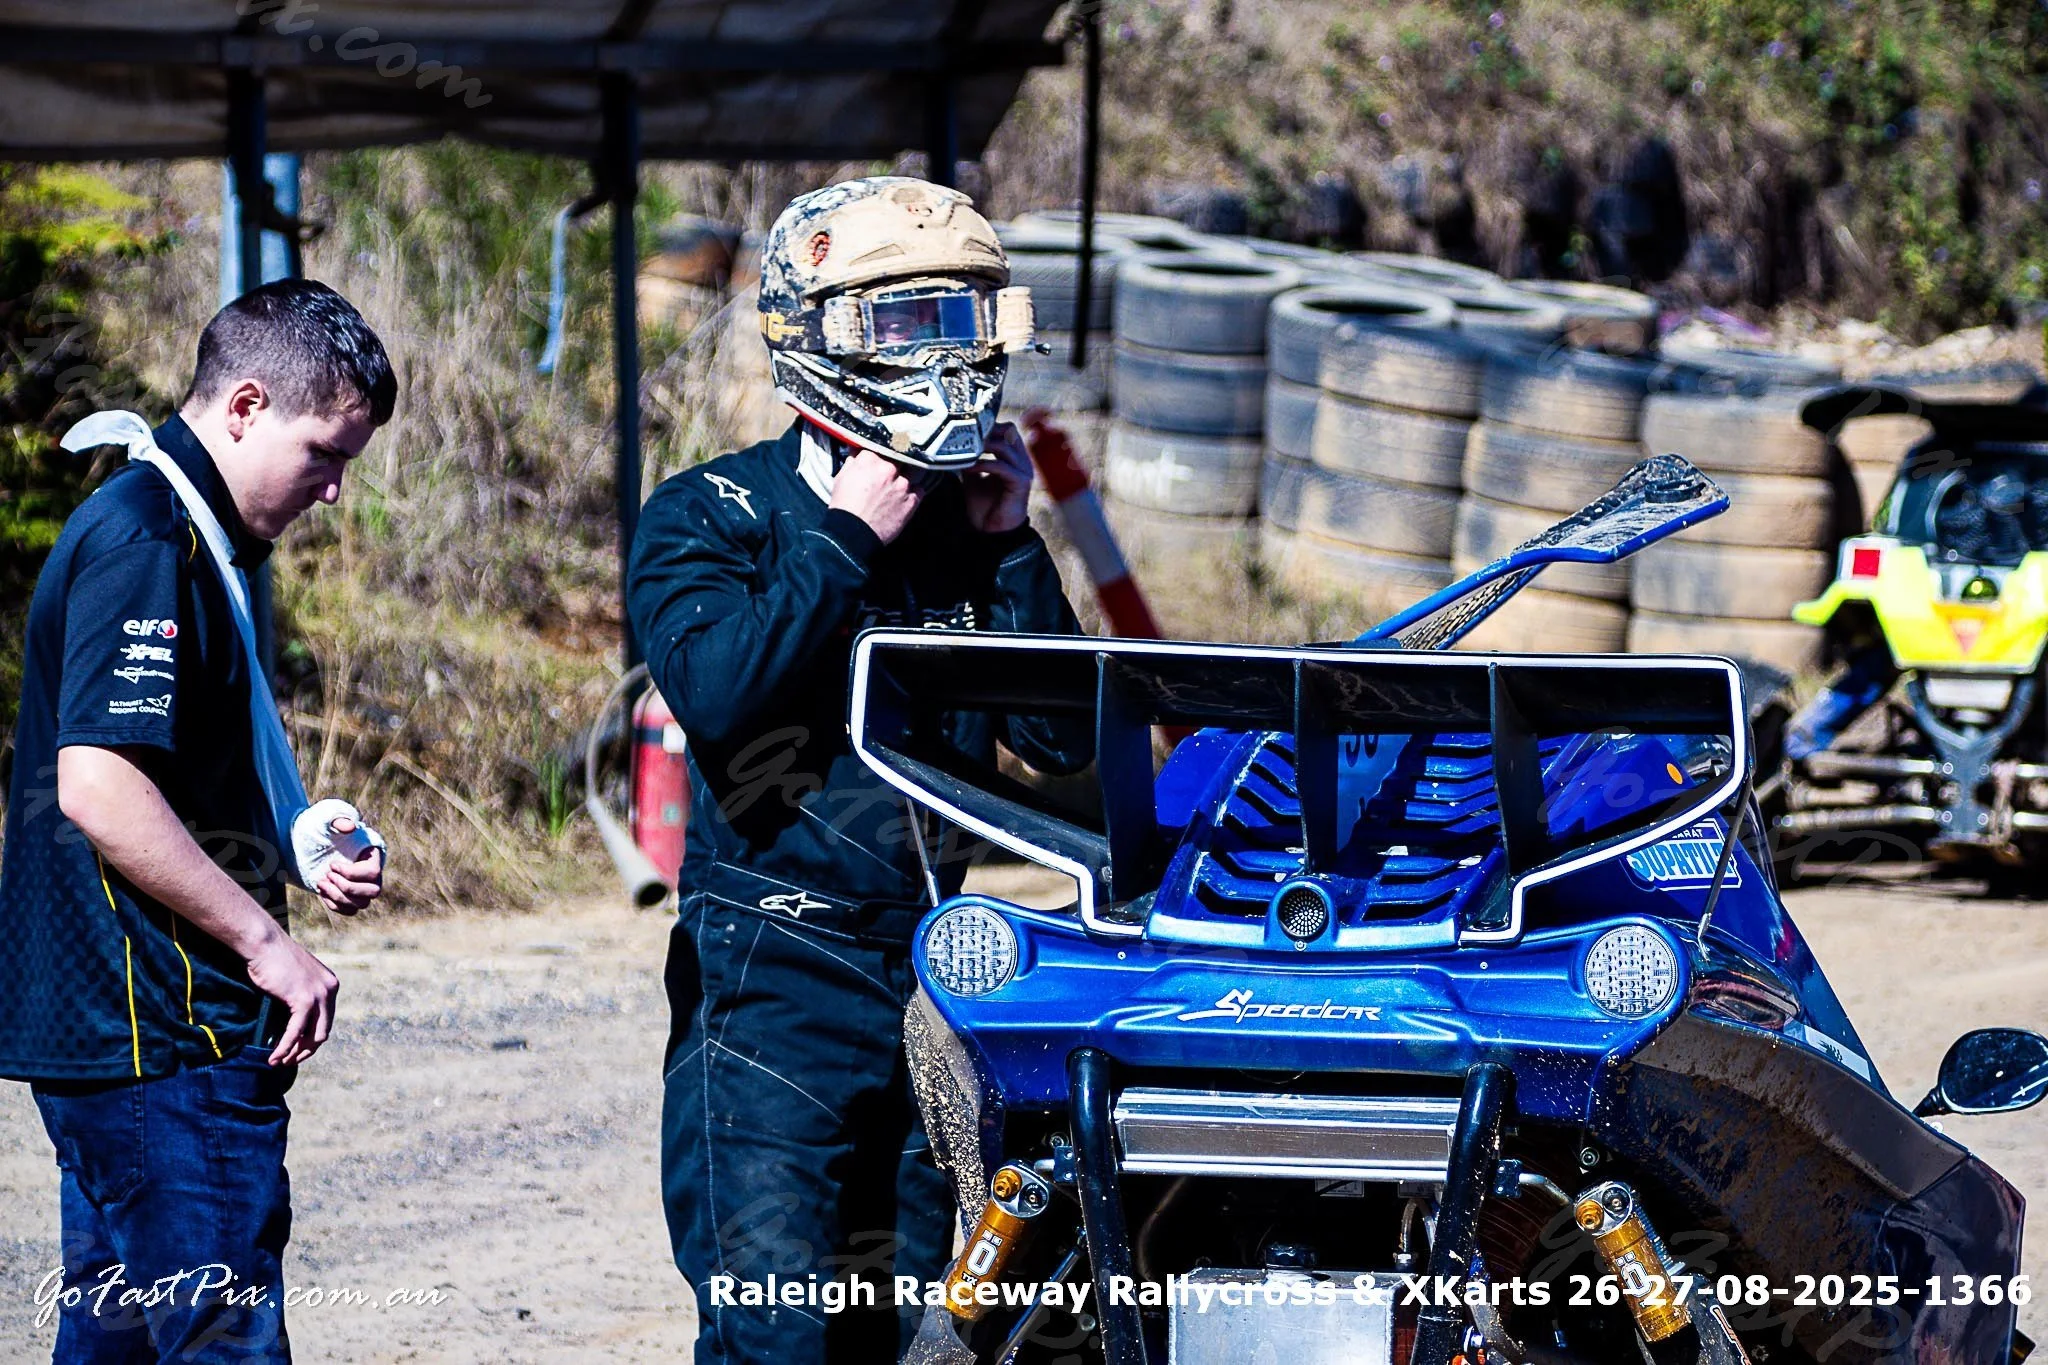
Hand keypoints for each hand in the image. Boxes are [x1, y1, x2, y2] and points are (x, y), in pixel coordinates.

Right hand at [245, 928, 339, 1066]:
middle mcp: (330, 989)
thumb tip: (295, 1023)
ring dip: (296, 1053)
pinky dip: (285, 1047)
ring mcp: (319, 995)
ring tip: (280, 1063)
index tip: (297, 1049)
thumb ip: (301, 997)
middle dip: (306, 1050)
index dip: (312, 1038)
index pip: (326, 1019)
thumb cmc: (273, 959)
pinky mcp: (303, 1000)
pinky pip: (296, 1032)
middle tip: (289, 1060)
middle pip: (323, 1031)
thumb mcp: (296, 979)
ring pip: (314, 1036)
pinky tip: (274, 1058)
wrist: (264, 943)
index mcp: (330, 984)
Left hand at [315, 817, 383, 915]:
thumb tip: (349, 827)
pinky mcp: (349, 898)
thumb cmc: (323, 829)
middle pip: (373, 892)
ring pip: (361, 904)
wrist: (310, 844)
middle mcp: (372, 875)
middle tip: (327, 875)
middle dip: (347, 887)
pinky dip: (334, 905)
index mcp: (373, 855)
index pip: (373, 873)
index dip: (352, 873)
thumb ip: (339, 819)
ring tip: (321, 882)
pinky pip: (349, 911)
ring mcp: (361, 888)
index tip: (332, 865)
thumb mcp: (328, 820)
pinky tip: (321, 890)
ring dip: (338, 896)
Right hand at [830, 450, 922, 543]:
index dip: (883, 449)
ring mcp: (903, 484)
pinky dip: (913, 492)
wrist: (852, 534)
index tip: (884, 452)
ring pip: (913, 471)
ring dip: (906, 476)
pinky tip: (904, 498)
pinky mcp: (912, 500)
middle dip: (897, 460)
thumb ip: (854, 461)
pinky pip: (919, 490)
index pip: (882, 444)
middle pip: (901, 455)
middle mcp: (889, 468)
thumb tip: (858, 452)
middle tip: (892, 469)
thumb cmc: (844, 507)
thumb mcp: (842, 477)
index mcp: (870, 459)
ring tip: (898, 485)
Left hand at [963, 422, 1032, 534]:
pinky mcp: (1021, 484)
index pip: (1006, 429)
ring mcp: (1023, 471)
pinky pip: (1002, 466)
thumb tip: (954, 443)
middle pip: (1009, 431)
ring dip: (982, 446)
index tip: (965, 429)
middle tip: (964, 436)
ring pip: (1004, 446)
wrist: (990, 532)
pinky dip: (984, 464)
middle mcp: (1021, 461)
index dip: (988, 425)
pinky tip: (969, 468)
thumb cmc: (983, 505)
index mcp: (1013, 457)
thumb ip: (969, 458)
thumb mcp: (973, 476)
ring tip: (964, 450)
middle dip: (986, 431)